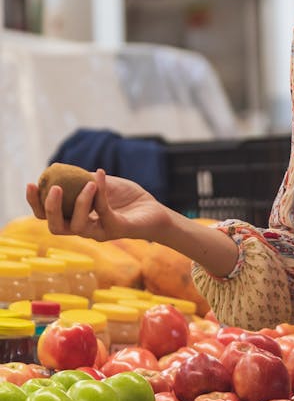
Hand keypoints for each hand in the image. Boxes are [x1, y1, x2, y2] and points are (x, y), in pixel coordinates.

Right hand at [26, 168, 169, 242]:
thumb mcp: (101, 185)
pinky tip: (100, 174)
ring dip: (79, 203)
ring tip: (88, 184)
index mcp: (76, 217)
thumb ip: (82, 180)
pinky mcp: (116, 229)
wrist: (155, 211)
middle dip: (50, 208)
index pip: (48, 216)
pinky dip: (100, 191)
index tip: (31, 184)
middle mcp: (84, 228)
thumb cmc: (128, 199)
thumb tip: (60, 169)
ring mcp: (99, 231)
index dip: (35, 203)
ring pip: (77, 225)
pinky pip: (103, 211)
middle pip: (56, 227)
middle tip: (54, 189)